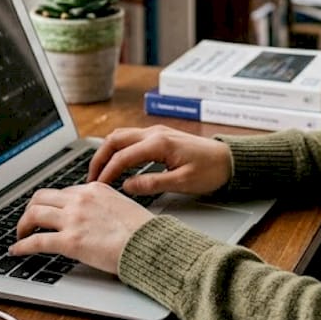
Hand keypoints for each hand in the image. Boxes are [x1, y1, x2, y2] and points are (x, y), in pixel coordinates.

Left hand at [10, 183, 152, 273]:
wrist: (149, 244)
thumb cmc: (143, 231)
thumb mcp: (122, 206)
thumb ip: (103, 206)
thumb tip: (95, 217)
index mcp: (94, 190)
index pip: (63, 192)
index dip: (51, 203)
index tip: (47, 211)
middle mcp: (80, 200)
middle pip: (41, 197)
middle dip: (31, 209)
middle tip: (29, 221)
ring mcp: (73, 219)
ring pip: (33, 214)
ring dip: (22, 225)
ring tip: (20, 235)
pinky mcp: (69, 241)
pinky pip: (36, 241)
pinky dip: (22, 246)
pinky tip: (17, 251)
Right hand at [89, 125, 232, 195]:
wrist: (229, 160)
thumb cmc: (211, 171)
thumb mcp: (182, 182)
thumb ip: (152, 184)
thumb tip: (127, 186)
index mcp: (159, 143)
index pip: (123, 156)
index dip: (107, 172)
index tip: (98, 187)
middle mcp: (154, 133)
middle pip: (115, 140)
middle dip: (99, 158)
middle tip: (91, 178)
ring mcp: (156, 132)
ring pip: (121, 136)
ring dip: (107, 152)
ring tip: (99, 172)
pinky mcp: (159, 136)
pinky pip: (131, 138)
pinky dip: (118, 150)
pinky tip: (116, 164)